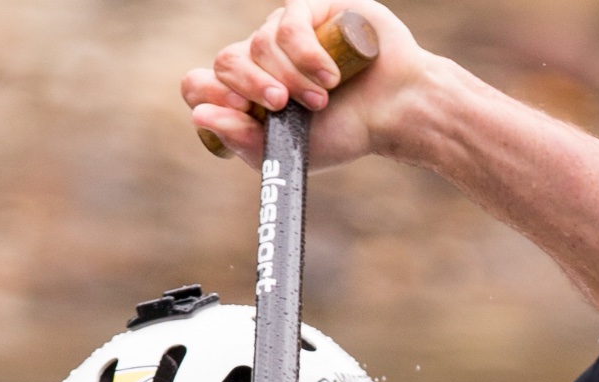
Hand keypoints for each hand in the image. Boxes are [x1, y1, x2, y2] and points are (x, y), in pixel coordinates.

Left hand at [181, 1, 434, 170]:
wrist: (398, 111)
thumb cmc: (348, 132)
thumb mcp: (291, 150)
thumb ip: (244, 141)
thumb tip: (200, 116)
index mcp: (249, 93)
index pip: (200, 84)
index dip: (211, 96)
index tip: (241, 113)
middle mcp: (262, 58)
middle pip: (225, 60)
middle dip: (251, 87)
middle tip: (282, 106)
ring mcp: (286, 30)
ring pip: (260, 43)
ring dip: (291, 77)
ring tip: (322, 98)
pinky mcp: (312, 8)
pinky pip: (289, 22)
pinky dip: (306, 54)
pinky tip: (331, 76)